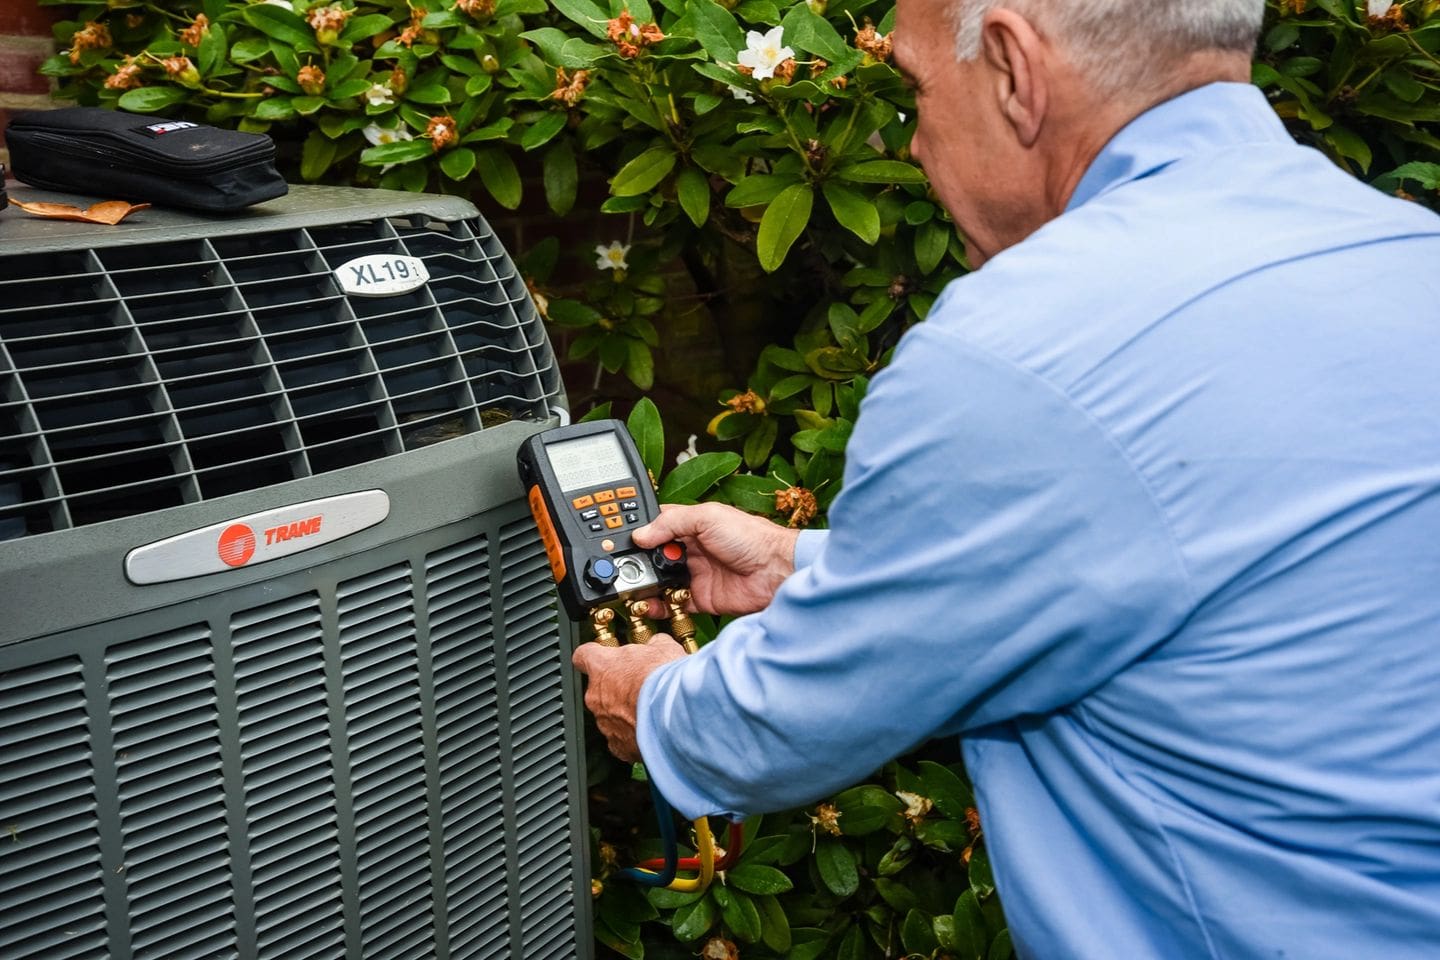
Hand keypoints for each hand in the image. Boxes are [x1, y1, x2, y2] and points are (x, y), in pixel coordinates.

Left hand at [572, 635, 685, 760]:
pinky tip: (651, 729)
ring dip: (626, 711)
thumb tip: (657, 643)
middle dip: (618, 687)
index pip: (583, 655)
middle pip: (600, 688)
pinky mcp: (618, 746)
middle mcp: (596, 696)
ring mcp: (605, 723)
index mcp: (602, 667)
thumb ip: (652, 644)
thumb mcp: (663, 648)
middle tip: (641, 684)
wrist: (676, 715)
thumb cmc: (665, 681)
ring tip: (651, 708)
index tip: (603, 654)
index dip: (595, 655)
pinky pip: (621, 739)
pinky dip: (634, 735)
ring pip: (610, 715)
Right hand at [632, 502, 799, 615]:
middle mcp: (692, 551)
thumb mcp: (708, 517)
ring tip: (631, 588)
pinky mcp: (700, 599)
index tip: (619, 540)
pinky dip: (659, 607)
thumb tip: (641, 533)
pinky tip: (648, 605)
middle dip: (638, 563)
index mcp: (692, 527)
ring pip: (661, 582)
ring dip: (646, 586)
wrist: (776, 571)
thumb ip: (672, 522)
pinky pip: (673, 604)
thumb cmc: (752, 538)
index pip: (658, 527)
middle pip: (655, 557)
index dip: (640, 532)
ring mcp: (695, 575)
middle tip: (623, 568)